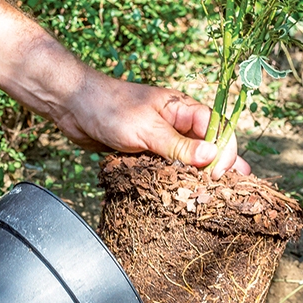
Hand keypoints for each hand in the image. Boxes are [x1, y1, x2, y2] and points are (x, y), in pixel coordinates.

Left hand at [53, 70, 250, 179]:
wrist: (73, 106)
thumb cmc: (110, 108)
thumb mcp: (146, 129)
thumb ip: (178, 146)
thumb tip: (212, 156)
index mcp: (183, 109)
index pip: (217, 128)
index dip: (223, 151)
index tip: (217, 174)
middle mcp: (176, 123)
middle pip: (207, 145)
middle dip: (219, 166)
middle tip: (229, 191)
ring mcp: (160, 138)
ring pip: (188, 159)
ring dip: (199, 175)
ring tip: (215, 196)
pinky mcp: (145, 151)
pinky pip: (166, 166)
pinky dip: (176, 179)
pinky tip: (184, 193)